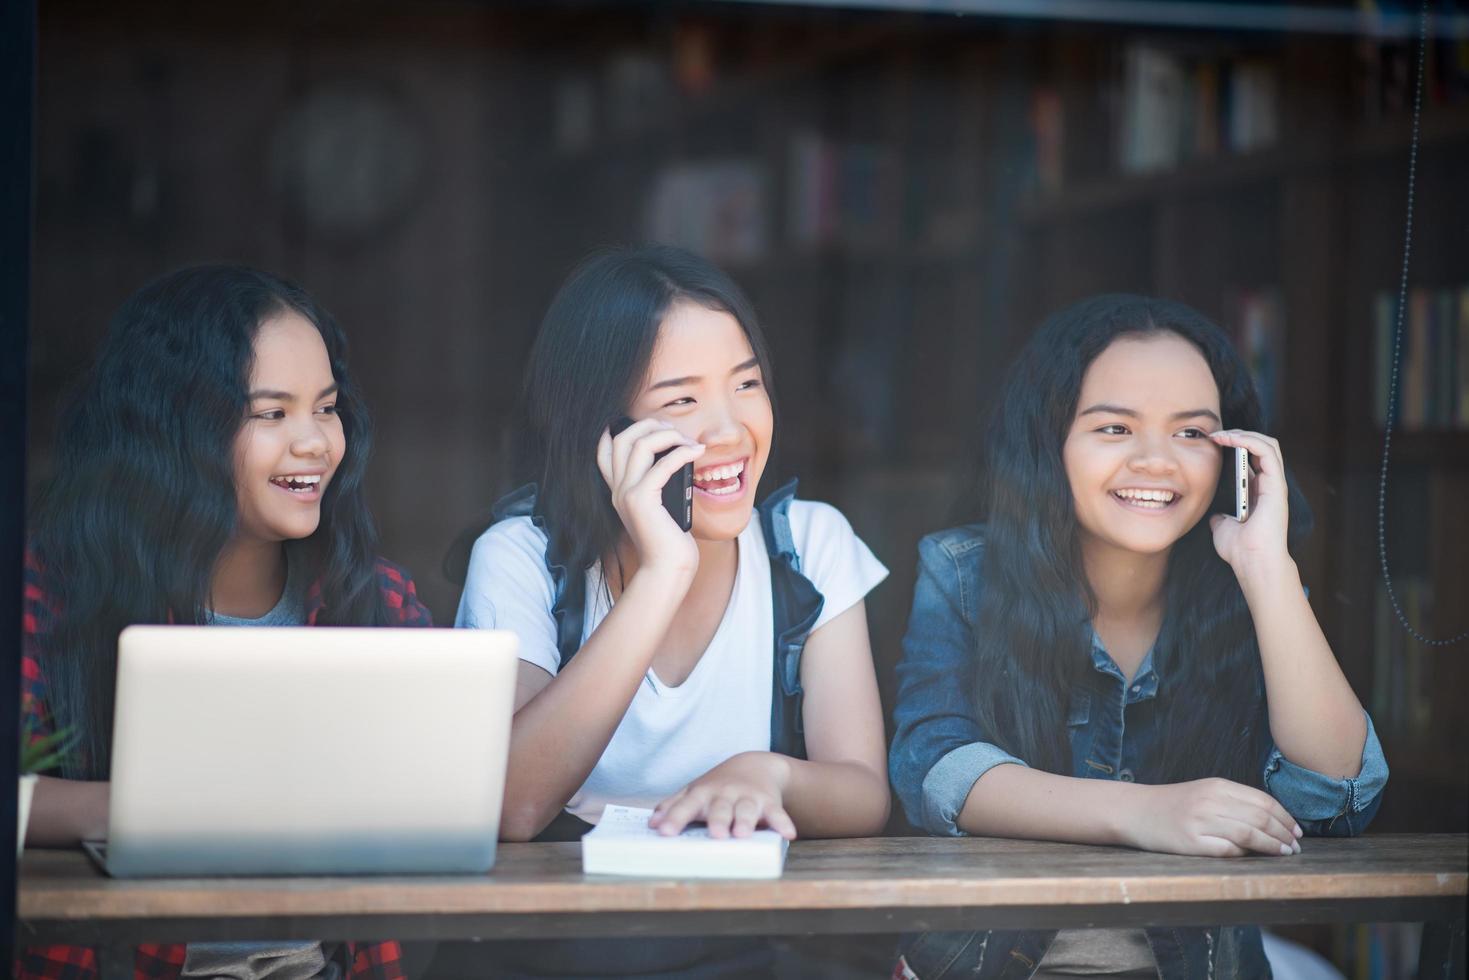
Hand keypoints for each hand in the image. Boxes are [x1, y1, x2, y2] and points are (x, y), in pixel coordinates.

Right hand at [596, 419, 703, 577]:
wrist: (667, 569)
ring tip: (689, 442)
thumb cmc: (669, 541)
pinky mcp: (642, 501)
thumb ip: (659, 484)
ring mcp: (627, 493)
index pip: (604, 448)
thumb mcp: (660, 507)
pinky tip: (696, 452)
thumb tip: (678, 456)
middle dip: (651, 425)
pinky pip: (662, 464)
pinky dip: (681, 453)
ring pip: (640, 444)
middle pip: (623, 437)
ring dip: (669, 435)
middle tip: (676, 433)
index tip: (649, 424)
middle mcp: (618, 489)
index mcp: (618, 490)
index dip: (620, 428)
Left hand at [649, 752, 796, 839]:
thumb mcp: (695, 792)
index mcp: (703, 793)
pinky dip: (783, 823)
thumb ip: (674, 806)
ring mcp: (748, 797)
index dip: (675, 818)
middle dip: (717, 820)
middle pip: (720, 808)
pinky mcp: (769, 803)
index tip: (664, 832)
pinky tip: (787, 834)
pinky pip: (777, 814)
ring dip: (745, 821)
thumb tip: (652, 823)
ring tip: (742, 834)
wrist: (754, 765)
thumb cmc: (717, 787)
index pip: (686, 805)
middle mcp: (725, 794)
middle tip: (715, 834)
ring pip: (746, 810)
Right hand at [1125, 777, 1301, 857]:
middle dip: (1284, 834)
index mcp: (1217, 786)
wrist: (1135, 811)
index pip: (1263, 801)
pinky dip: (1245, 854)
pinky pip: (1227, 850)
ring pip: (1249, 834)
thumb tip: (1272, 822)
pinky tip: (1253, 857)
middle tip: (1296, 847)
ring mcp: (1200, 822)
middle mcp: (1210, 801)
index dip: (1285, 818)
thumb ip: (1234, 802)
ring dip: (1272, 846)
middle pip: (1260, 818)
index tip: (1297, 831)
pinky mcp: (1191, 843)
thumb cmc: (1173, 804)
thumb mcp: (1204, 793)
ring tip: (1285, 854)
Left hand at [1208, 429, 1291, 577]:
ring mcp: (1275, 483)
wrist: (1252, 562)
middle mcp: (1269, 485)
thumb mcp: (1223, 528)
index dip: (1235, 445)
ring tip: (1221, 434)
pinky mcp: (1276, 484)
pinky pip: (1266, 451)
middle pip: (1262, 446)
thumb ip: (1221, 518)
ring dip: (1243, 434)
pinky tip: (1229, 439)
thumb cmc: (1240, 550)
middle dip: (1239, 434)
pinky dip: (1248, 440)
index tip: (1212, 442)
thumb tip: (1215, 516)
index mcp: (1258, 492)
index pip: (1252, 458)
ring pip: (1268, 444)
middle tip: (1216, 434)